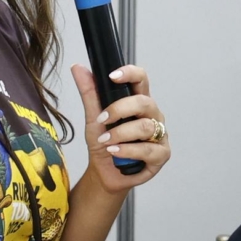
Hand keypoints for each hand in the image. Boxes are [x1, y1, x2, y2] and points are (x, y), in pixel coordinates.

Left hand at [71, 63, 169, 191]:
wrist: (104, 173)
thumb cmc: (104, 143)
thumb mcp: (93, 117)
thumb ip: (89, 93)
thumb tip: (78, 68)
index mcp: (138, 102)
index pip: (141, 80)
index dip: (130, 74)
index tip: (112, 76)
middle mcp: (152, 116)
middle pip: (144, 102)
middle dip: (120, 109)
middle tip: (102, 119)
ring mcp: (159, 135)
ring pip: (146, 127)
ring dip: (120, 134)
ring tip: (105, 141)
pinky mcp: (161, 154)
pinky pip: (148, 149)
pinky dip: (127, 151)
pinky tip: (114, 152)